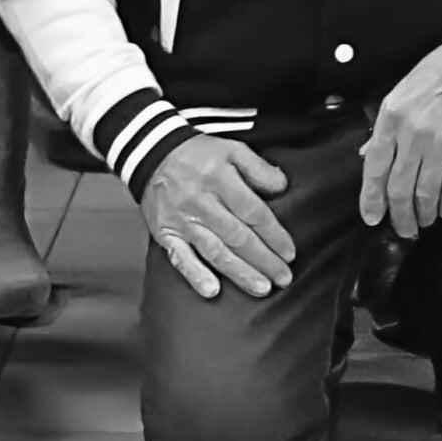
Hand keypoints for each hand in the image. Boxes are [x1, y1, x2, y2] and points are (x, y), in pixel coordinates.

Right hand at [142, 135, 294, 299]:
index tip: (290, 253)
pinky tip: (212, 291)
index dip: (274, 235)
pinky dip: (196, 275)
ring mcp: (182, 221)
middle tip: (284, 278)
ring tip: (261, 288)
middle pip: (238, 237)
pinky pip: (180, 258)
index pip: (253, 213)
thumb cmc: (198, 154)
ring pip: (215, 252)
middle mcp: (202, 203)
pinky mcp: (166, 234)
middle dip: (263, 261)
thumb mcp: (232, 149)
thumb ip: (259, 168)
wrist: (151, 155)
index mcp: (220, 180)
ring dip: (239, 273)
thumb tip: (282, 187)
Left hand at [359, 39, 441, 239]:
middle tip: (402, 228)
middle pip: (399, 188)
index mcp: (392, 118)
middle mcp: (414, 134)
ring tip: (423, 221)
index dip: (371, 199)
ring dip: (423, 214)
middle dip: (398, 216)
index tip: (372, 218)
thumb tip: (366, 157)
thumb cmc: (435, 75)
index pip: (374, 168)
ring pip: (425, 194)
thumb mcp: (399, 94)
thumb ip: (382, 129)